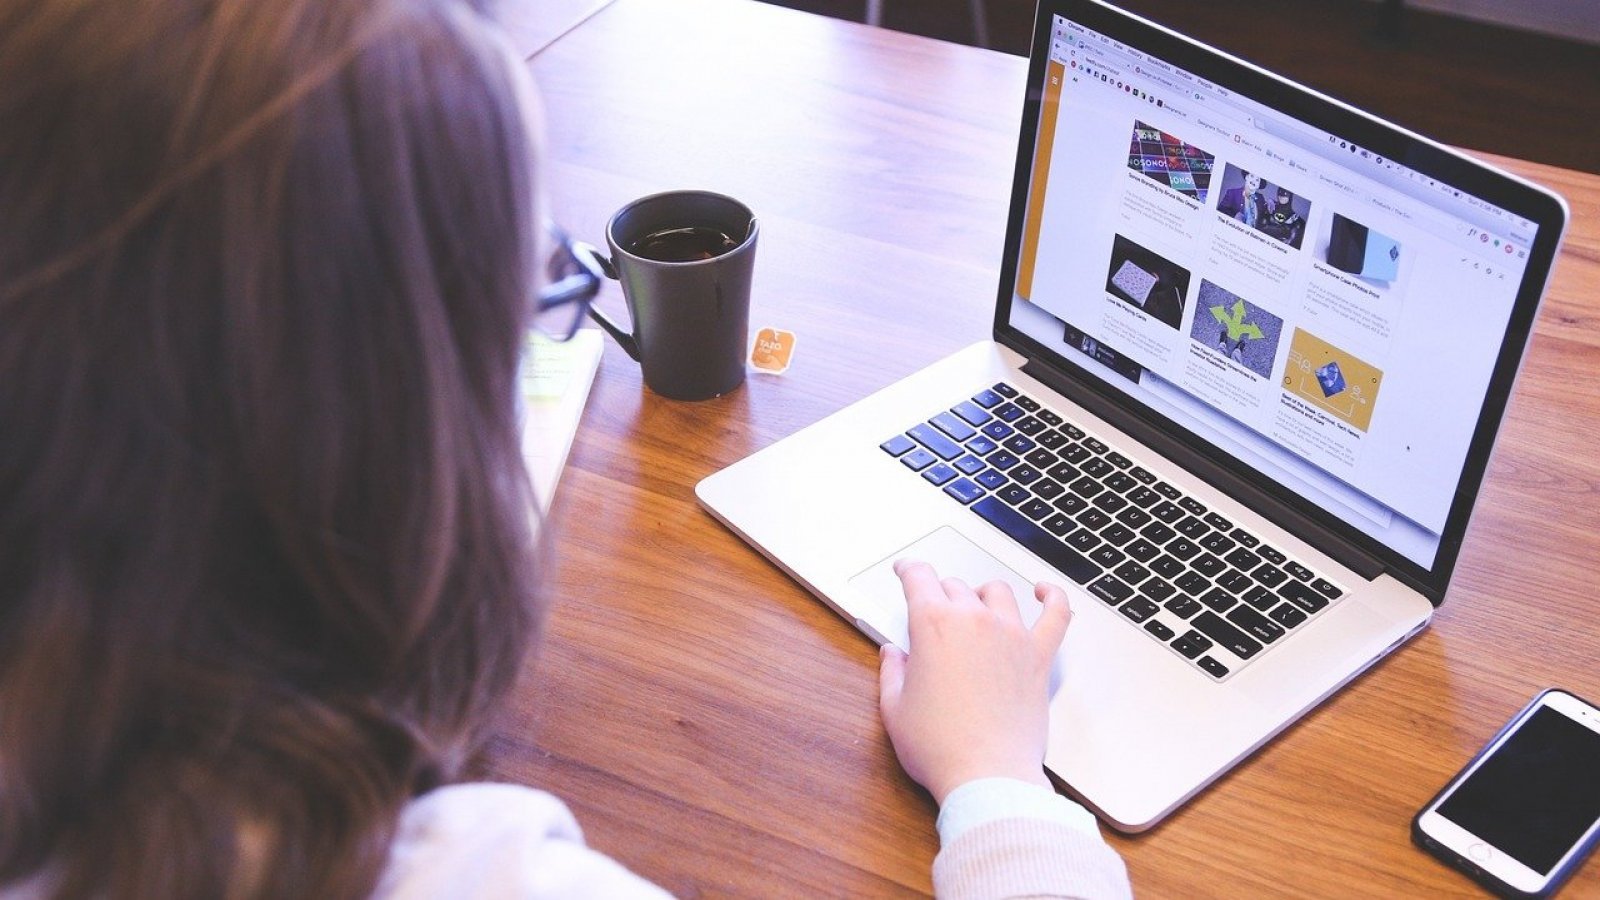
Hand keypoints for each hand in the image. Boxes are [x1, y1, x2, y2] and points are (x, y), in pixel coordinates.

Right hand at [877, 559, 1071, 803]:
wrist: (987, 776)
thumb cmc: (941, 748)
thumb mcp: (895, 709)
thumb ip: (892, 673)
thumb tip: (893, 655)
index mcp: (934, 626)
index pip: (919, 578)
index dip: (909, 569)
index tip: (906, 570)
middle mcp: (975, 621)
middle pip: (955, 586)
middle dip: (940, 593)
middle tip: (933, 610)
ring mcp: (1012, 635)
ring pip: (998, 592)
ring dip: (982, 594)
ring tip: (976, 604)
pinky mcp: (1039, 657)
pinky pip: (1056, 615)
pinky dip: (1052, 597)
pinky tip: (1044, 592)